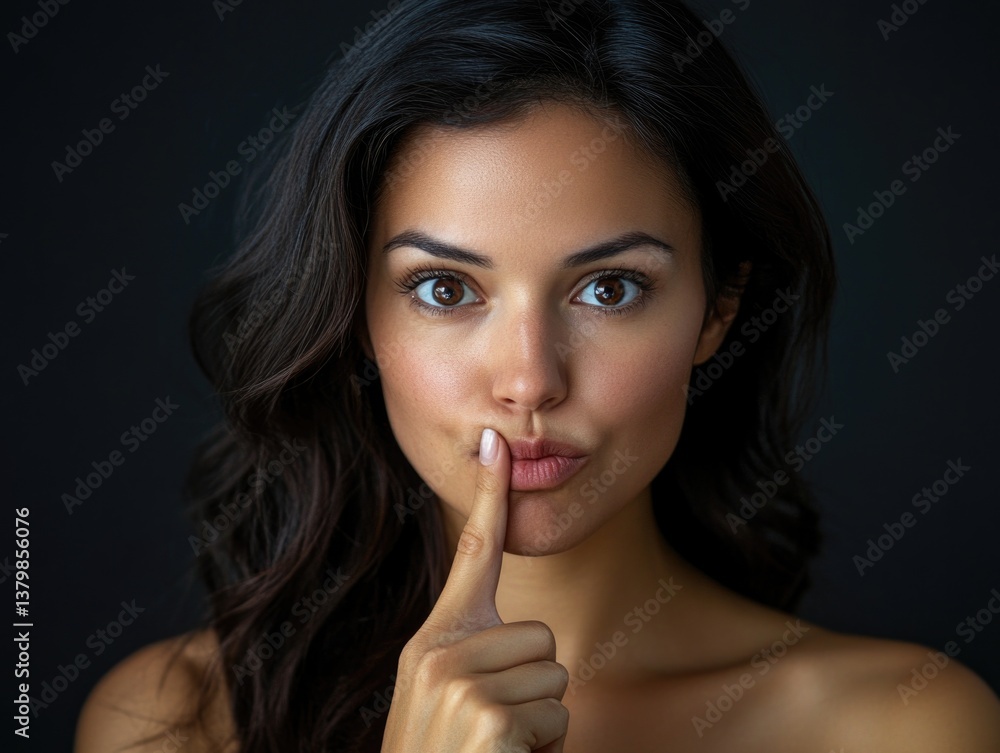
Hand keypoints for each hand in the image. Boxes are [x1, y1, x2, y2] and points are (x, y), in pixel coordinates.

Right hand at [380, 427, 569, 751]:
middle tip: (492, 730)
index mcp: (431, 640)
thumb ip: (474, 656)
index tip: (495, 444)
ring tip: (495, 750)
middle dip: (534, 689)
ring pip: (556, 675)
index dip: (485, 495)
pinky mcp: (488, 716)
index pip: (469, 553)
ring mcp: (460, 683)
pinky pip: (558, 715)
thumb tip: (525, 631)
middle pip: (541, 634)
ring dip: (540, 723)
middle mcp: (438, 651)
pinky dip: (544, 749)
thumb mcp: (445, 702)